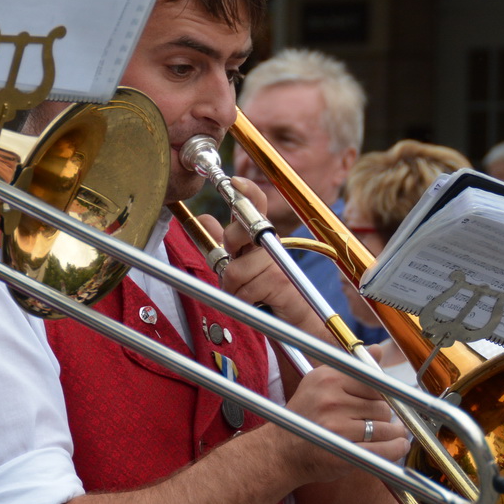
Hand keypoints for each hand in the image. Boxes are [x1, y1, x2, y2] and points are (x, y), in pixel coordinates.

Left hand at [204, 181, 335, 344]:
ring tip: (249, 295)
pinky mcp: (280, 281)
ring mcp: (277, 262)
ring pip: (234, 270)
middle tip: (236, 268)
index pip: (255, 207)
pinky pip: (243, 290)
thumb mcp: (241, 267)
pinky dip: (243, 301)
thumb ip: (223, 244)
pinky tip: (258, 303)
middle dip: (229, 250)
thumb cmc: (269, 296)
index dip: (246, 192)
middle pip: (239, 232)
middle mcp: (272, 245)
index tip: (234, 181)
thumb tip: (204, 217)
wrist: (298, 323)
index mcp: (262, 238)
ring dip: (234, 289)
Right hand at [280, 365, 408, 484]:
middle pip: (382, 406)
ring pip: (386, 427)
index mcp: (327, 378)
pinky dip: (396, 448)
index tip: (375, 404)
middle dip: (383, 416)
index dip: (379, 396)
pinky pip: (384, 448)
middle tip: (372, 423)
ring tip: (386, 435)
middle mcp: (331, 399)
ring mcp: (337, 426)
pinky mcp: (344, 450)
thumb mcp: (320, 384)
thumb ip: (351, 368)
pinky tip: (397, 445)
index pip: (374, 382)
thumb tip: (379, 349)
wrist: (280, 452)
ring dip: (392, 433)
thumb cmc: (304, 418)